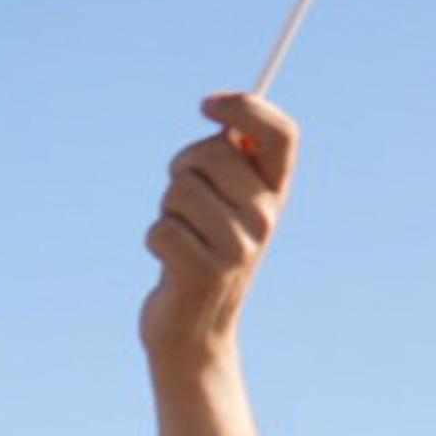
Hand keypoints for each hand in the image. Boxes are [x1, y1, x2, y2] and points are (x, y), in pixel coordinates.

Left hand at [142, 92, 295, 362]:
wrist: (195, 331)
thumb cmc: (203, 253)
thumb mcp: (227, 206)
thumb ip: (230, 161)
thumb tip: (222, 110)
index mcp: (277, 193)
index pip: (281, 133)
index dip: (246, 107)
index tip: (207, 105)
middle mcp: (266, 217)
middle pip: (210, 153)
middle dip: (182, 169)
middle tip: (183, 201)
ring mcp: (238, 246)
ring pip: (178, 191)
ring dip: (166, 210)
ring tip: (182, 237)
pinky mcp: (204, 272)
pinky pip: (160, 229)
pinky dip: (154, 241)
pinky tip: (169, 263)